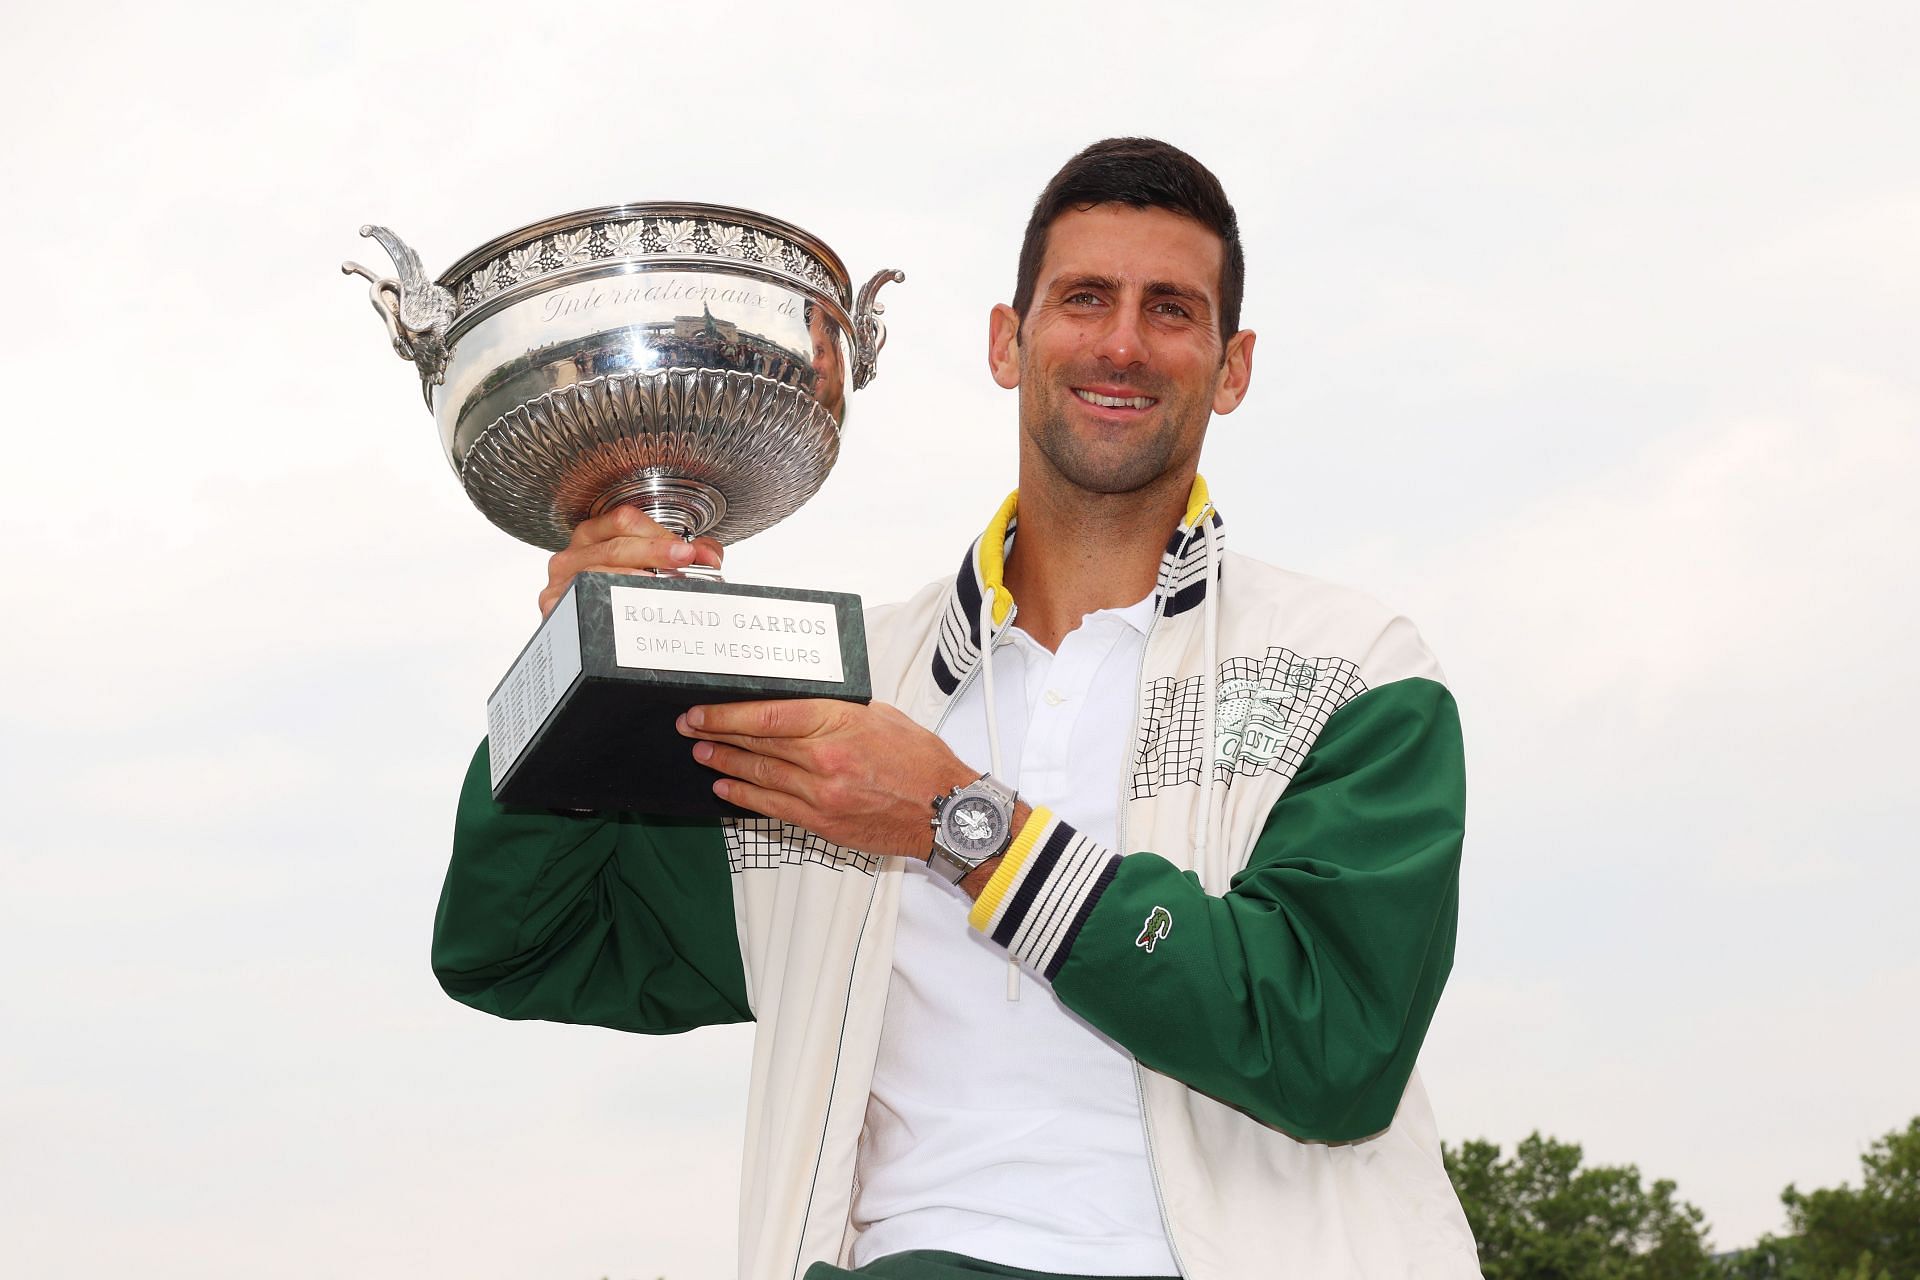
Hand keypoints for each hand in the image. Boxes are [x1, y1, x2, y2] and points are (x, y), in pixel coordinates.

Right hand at [538, 506, 723, 616]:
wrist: (582, 636)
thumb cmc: (617, 592)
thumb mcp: (649, 565)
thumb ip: (685, 554)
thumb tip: (710, 555)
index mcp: (595, 534)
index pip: (625, 521)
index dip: (660, 534)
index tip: (689, 550)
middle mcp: (574, 553)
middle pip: (615, 546)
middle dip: (655, 552)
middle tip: (684, 560)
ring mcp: (561, 580)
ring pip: (598, 572)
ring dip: (634, 579)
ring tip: (662, 586)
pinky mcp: (553, 606)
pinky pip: (580, 599)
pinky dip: (607, 602)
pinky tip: (628, 607)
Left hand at [676, 699, 977, 858]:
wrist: (946, 812)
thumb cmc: (920, 760)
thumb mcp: (881, 716)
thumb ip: (836, 711)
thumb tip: (795, 704)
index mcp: (840, 725)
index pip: (768, 717)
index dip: (727, 715)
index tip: (701, 710)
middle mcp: (825, 761)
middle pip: (757, 746)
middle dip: (718, 735)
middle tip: (690, 728)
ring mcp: (821, 796)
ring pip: (759, 778)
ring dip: (725, 765)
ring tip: (703, 755)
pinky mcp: (822, 823)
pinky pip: (772, 809)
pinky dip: (744, 799)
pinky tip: (726, 790)